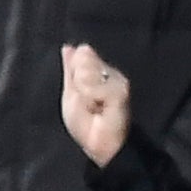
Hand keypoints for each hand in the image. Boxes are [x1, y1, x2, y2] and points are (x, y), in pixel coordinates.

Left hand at [61, 43, 131, 167]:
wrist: (99, 144)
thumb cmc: (86, 124)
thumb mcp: (71, 92)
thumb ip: (70, 69)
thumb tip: (69, 47)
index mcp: (98, 72)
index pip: (83, 54)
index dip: (75, 68)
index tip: (79, 90)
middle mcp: (111, 73)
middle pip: (85, 58)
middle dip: (78, 80)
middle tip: (86, 101)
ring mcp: (118, 81)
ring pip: (89, 70)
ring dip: (84, 90)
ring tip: (92, 106)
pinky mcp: (121, 91)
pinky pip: (96, 84)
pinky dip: (91, 96)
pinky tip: (98, 108)